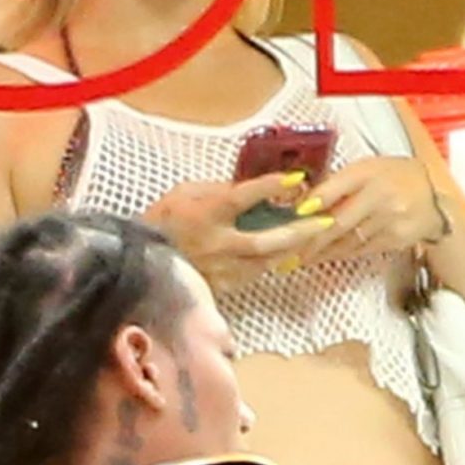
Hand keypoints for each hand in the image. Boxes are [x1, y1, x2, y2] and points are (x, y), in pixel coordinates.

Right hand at [144, 174, 335, 296]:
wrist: (140, 259)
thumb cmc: (163, 220)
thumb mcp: (185, 192)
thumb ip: (217, 189)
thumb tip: (249, 185)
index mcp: (205, 214)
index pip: (243, 197)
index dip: (271, 187)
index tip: (295, 180)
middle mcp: (215, 243)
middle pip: (265, 239)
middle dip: (298, 231)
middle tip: (324, 221)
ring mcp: (219, 268)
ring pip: (265, 262)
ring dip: (292, 249)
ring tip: (314, 238)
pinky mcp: (221, 285)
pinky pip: (255, 275)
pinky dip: (272, 263)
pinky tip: (286, 254)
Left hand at [295, 156, 443, 264]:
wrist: (434, 198)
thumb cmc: (392, 178)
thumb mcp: (367, 169)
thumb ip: (339, 182)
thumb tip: (304, 202)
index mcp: (369, 171)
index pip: (338, 186)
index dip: (316, 201)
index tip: (297, 214)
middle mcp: (381, 194)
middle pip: (340, 221)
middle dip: (311, 239)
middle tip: (287, 251)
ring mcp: (391, 219)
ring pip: (348, 240)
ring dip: (321, 252)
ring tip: (297, 258)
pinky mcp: (396, 239)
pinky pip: (361, 249)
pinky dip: (340, 254)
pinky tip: (324, 257)